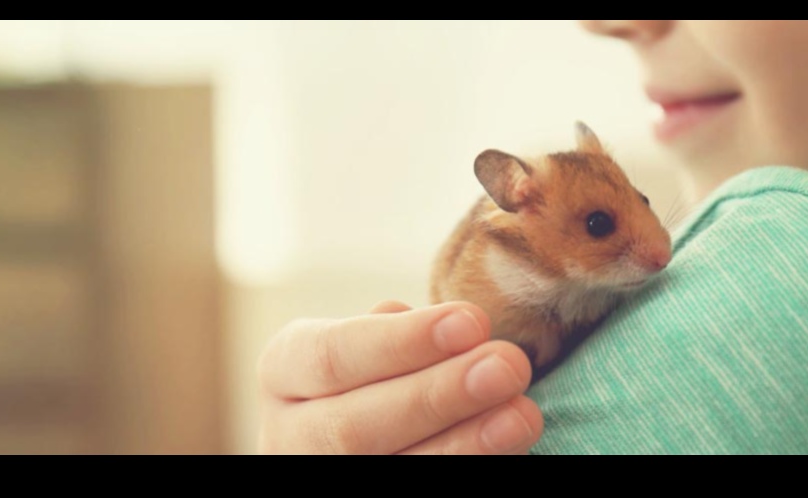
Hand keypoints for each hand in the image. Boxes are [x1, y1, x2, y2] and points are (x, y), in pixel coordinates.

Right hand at [257, 300, 542, 453]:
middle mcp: (289, 436)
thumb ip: (399, 335)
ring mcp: (322, 478)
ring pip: (389, 471)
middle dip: (438, 395)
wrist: (381, 424)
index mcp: (285, 372)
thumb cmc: (386, 370)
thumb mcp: (377, 341)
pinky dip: (465, 471)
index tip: (472, 320)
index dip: (401, 343)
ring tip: (522, 415)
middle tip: (508, 365)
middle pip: (355, 426)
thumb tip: (436, 326)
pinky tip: (511, 451)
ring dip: (462, 446)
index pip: (330, 357)